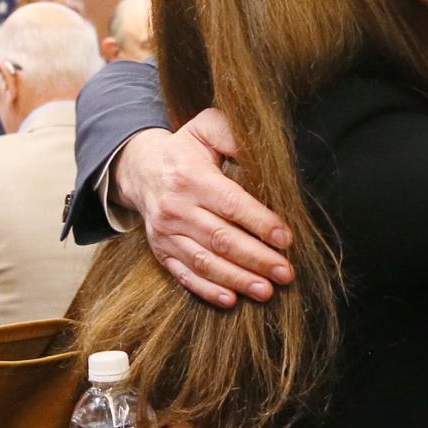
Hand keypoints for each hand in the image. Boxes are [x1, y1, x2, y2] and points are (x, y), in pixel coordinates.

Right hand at [112, 108, 294, 306]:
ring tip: (267, 290)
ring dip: (238, 279)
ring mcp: (165, 233)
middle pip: (221, 239)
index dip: (260, 222)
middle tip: (286, 272)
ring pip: (205, 262)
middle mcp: (175, 208)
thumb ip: (234, 135)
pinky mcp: (161, 251)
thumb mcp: (207, 128)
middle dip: (256, 258)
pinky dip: (207, 290)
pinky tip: (231, 299)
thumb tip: (262, 153)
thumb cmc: (187, 150)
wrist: (140, 169)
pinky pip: (184, 275)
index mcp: (191, 177)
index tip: (286, 238)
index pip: (231, 204)